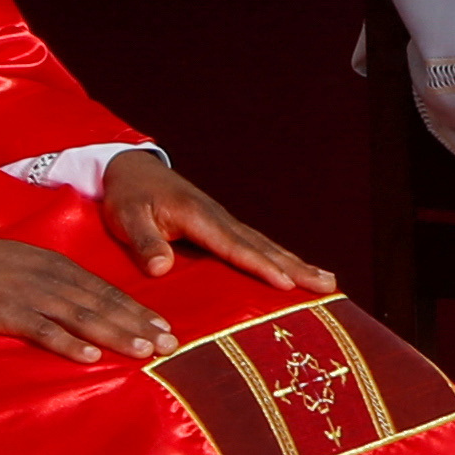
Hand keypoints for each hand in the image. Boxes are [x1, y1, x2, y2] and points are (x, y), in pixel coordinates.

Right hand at [0, 228, 169, 363]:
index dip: (138, 311)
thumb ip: (54, 281)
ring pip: (84, 317)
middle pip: (105, 304)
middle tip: (171, 344)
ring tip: (145, 351)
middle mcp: (53, 279)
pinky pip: (44, 331)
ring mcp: (31, 295)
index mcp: (60, 267)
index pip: (108, 291)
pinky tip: (90, 357)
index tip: (165, 327)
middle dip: (140, 325)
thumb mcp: (26, 264)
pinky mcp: (6, 313)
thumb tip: (81, 302)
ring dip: (117, 335)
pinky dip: (69, 345)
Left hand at [90, 149, 334, 294]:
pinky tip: (294, 269)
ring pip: (266, 245)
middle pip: (263, 246)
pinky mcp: (221, 227)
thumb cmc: (127, 195)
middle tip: (327, 285)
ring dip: (296, 263)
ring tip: (325, 281)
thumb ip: (144, 242)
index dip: (261, 266)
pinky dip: (280, 258)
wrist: (131, 169)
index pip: (235, 246)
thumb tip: (161, 269)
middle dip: (296, 267)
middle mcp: (219, 218)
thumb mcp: (126, 217)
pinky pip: (256, 244)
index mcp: (198, 217)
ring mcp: (223, 221)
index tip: (287, 284)